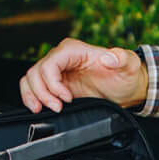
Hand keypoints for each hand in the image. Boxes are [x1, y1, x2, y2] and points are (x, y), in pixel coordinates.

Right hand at [19, 38, 147, 113]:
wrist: (127, 88)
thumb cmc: (125, 75)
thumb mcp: (128, 65)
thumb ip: (121, 58)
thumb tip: (109, 57)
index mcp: (74, 50)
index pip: (50, 63)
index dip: (53, 83)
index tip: (67, 97)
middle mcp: (61, 58)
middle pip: (36, 72)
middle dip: (43, 93)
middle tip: (58, 108)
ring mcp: (57, 71)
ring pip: (30, 80)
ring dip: (34, 96)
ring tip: (47, 109)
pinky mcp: (55, 85)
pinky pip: (33, 88)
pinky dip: (31, 98)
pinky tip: (39, 108)